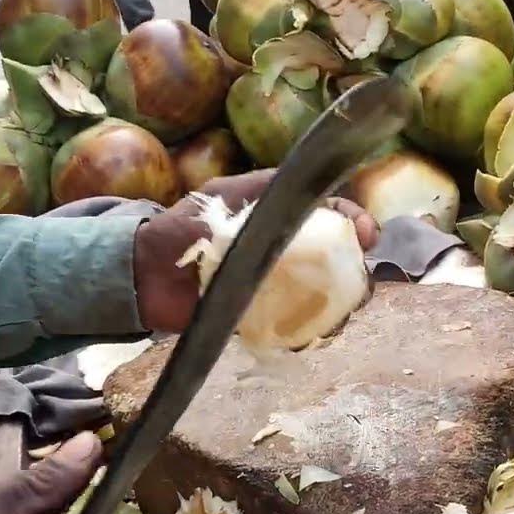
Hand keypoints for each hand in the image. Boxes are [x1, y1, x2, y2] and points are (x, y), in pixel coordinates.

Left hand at [133, 169, 379, 332]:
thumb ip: (268, 187)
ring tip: (343, 311)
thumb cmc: (185, 228)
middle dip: (358, 270)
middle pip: (340, 260)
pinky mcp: (263, 320)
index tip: (368, 235)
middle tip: (360, 279)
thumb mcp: (229, 196)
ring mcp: (278, 289)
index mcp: (285, 218)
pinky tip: (319, 332)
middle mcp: (288, 253)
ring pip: (327, 297)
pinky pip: (298, 328)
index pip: (335, 215)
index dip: (358, 222)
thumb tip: (315, 181)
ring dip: (343, 305)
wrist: (145, 274)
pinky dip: (313, 332)